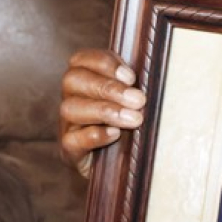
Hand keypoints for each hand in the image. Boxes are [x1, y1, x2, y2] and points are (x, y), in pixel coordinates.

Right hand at [58, 49, 146, 176]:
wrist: (122, 162)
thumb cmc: (131, 121)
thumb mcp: (134, 98)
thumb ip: (136, 85)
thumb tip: (154, 79)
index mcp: (84, 78)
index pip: (82, 59)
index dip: (105, 64)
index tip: (131, 77)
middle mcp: (71, 97)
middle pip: (73, 80)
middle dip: (108, 88)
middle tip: (139, 100)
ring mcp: (67, 123)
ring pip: (70, 109)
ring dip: (105, 111)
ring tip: (134, 119)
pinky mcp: (68, 149)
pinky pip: (71, 140)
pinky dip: (94, 135)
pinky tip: (115, 134)